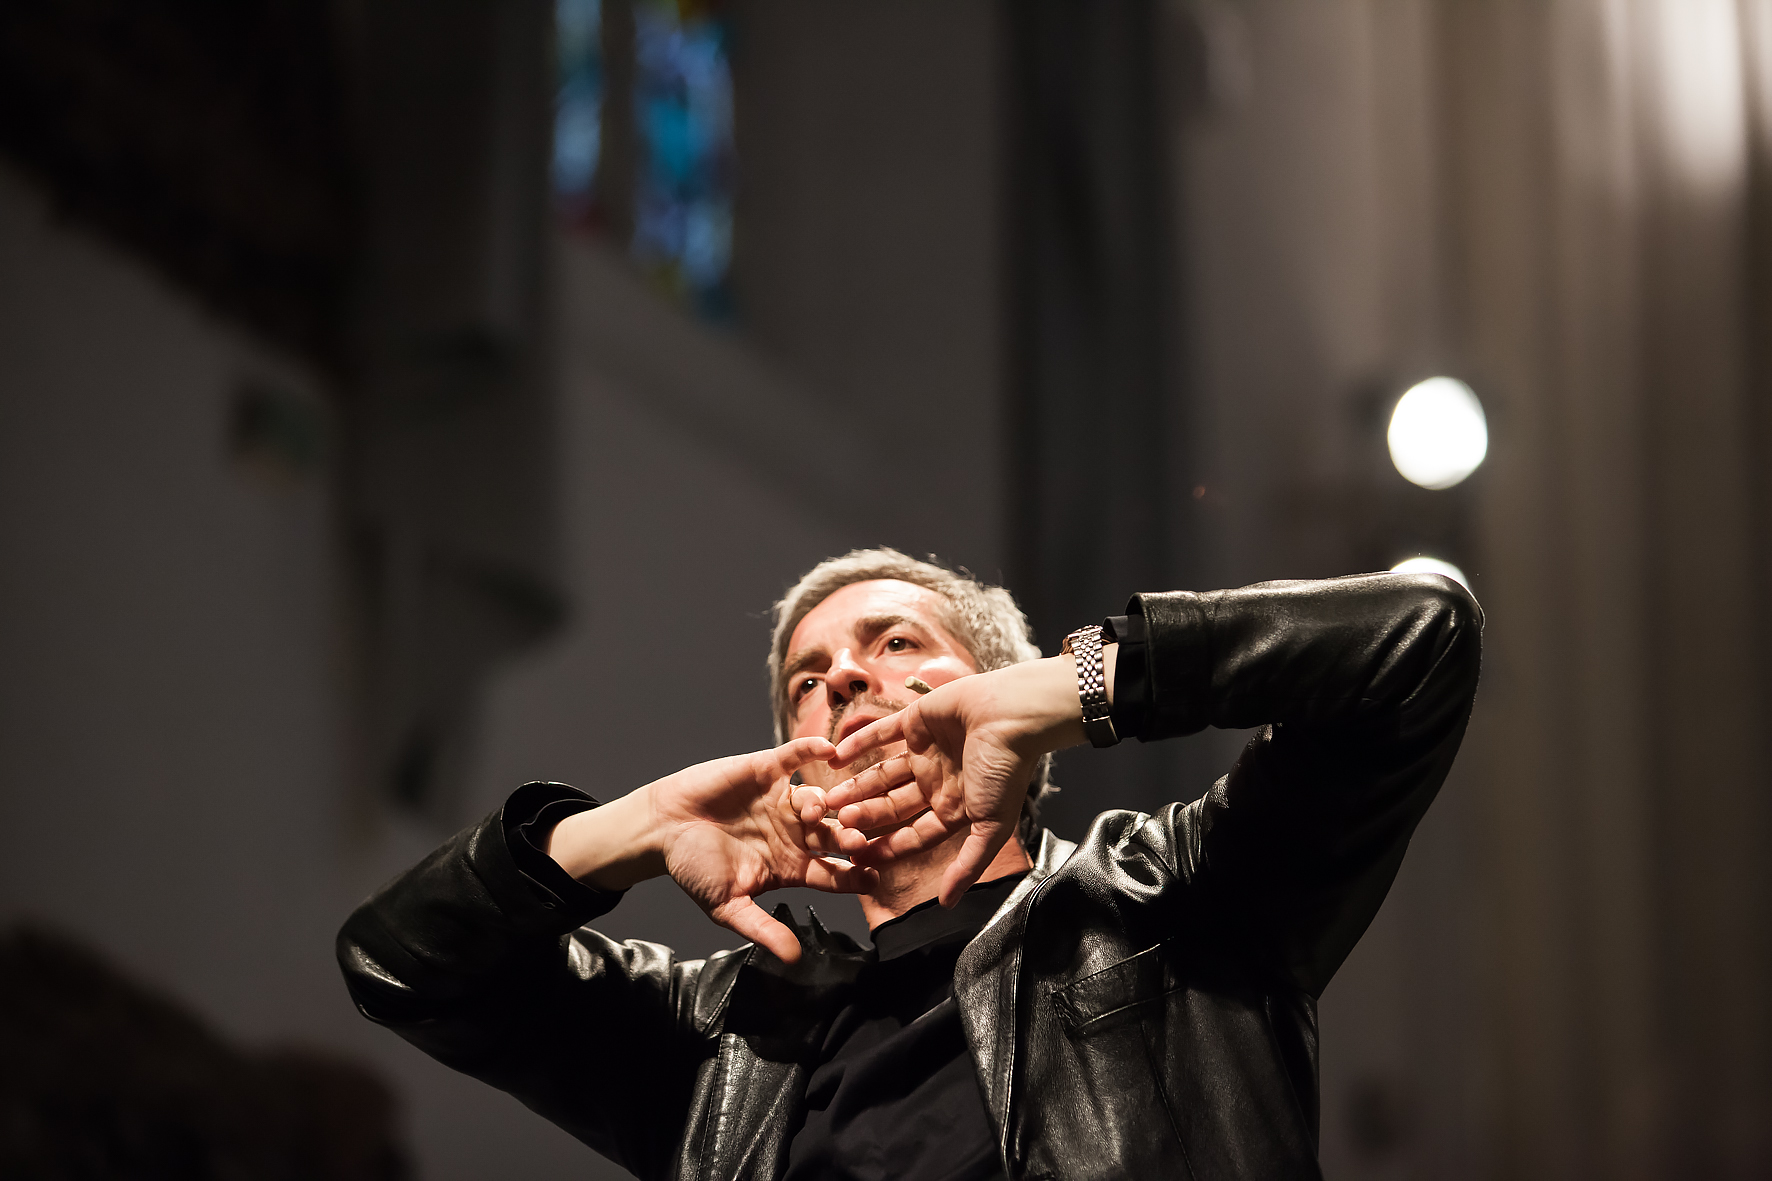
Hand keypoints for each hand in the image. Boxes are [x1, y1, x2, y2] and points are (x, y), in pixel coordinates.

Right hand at [552, 737, 873, 962]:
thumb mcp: (727, 905)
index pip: (832, 874)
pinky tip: (829, 748)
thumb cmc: (692, 868)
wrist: (662, 829)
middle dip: (848, 838)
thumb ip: (762, 929)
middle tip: (860, 841)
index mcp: (792, 866)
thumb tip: (793, 959)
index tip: (872, 879)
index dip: (852, 876)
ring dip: (828, 803)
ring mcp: (784, 800)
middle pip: (833, 836)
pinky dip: (812, 749)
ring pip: (818, 799)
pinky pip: (795, 756)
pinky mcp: (767, 770)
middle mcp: (796, 832)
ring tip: (829, 808)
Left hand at [821, 657, 1085, 906]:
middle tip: (836, 824)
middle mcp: (938, 782)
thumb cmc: (1006, 772)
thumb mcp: (990, 826)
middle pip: (892, 806)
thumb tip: (948, 905)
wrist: (1012, 716)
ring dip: (856, 786)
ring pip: (882, 774)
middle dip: (865, 817)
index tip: (856, 856)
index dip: (886, 847)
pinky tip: (835, 756)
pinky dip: (857, 743)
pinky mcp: (917, 720)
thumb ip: (969, 865)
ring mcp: (925, 752)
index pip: (912, 835)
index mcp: (954, 808)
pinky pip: (880, 733)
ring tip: (830, 798)